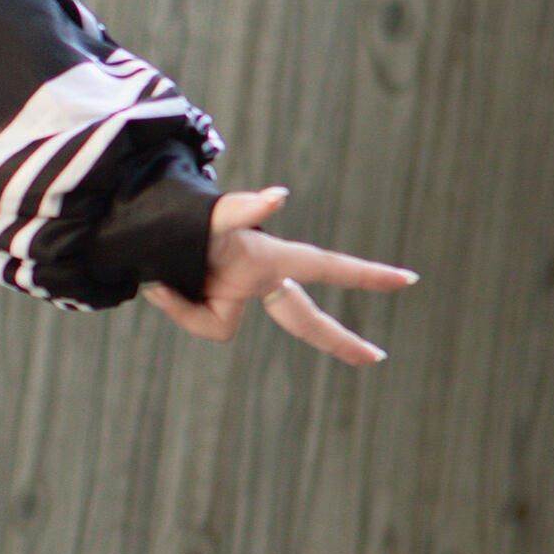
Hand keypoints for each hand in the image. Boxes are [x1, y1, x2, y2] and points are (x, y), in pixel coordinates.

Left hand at [141, 186, 414, 366]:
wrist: (146, 232)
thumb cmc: (187, 220)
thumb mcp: (212, 215)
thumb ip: (245, 207)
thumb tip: (280, 195)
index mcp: (270, 258)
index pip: (327, 267)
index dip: (365, 275)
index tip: (406, 280)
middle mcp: (263, 279)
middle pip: (307, 319)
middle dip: (340, 339)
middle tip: (375, 358)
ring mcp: (242, 295)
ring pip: (222, 325)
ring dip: (188, 305)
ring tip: (166, 274)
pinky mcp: (221, 308)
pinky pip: (204, 324)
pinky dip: (177, 305)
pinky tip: (161, 284)